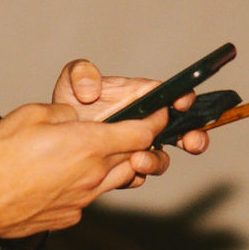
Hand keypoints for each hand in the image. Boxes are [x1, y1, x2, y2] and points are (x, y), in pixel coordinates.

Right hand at [0, 62, 169, 239]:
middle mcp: (94, 175)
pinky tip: (60, 178)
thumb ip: (63, 113)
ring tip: (89, 154)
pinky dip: (85, 185)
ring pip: (114, 180)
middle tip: (125, 130)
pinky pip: (89, 197)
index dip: (156, 120)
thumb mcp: (31, 114)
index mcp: (89, 145)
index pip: (142, 133)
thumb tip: (73, 118)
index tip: (160, 112)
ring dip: (112, 165)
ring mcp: (84, 200)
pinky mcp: (70, 217)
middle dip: (135, 143)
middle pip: (133, 157)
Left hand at [49, 59, 248, 162]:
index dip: (183, 98)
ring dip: (157, 161)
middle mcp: (146, 123)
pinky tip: (126, 172)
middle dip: (194, 138)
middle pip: (182, 131)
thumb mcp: (71, 78)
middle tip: (190, 142)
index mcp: (142, 97)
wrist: (54, 135)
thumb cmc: (68, 101)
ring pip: (161, 157)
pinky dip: (136, 176)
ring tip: (139, 160)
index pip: (173, 95)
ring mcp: (137, 147)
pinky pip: (138, 175)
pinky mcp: (124, 167)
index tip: (181, 104)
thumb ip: (81, 73)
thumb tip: (91, 91)